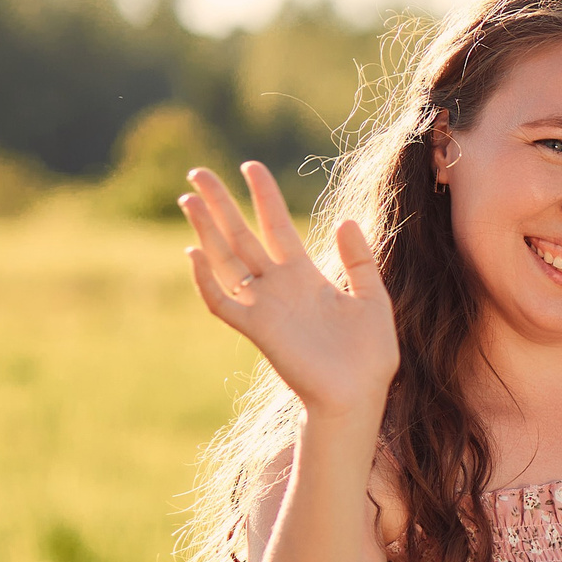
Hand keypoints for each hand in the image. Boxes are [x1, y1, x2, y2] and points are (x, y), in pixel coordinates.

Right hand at [182, 163, 397, 418]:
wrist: (360, 395)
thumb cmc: (369, 354)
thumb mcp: (372, 299)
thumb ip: (359, 261)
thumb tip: (345, 220)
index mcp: (306, 276)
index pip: (277, 226)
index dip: (264, 196)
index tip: (251, 166)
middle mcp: (279, 287)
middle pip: (241, 236)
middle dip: (221, 205)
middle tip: (198, 173)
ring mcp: (265, 307)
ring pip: (226, 261)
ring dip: (206, 231)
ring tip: (189, 200)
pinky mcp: (258, 330)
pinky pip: (223, 302)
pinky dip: (206, 280)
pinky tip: (195, 252)